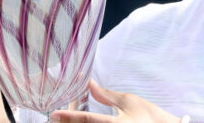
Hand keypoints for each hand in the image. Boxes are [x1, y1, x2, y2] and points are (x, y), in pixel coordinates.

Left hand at [50, 80, 182, 122]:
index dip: (68, 116)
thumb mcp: (128, 101)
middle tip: (58, 115)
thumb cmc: (149, 116)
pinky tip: (83, 121)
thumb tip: (89, 85)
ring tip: (68, 118)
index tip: (54, 114)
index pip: (86, 120)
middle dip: (68, 122)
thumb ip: (105, 95)